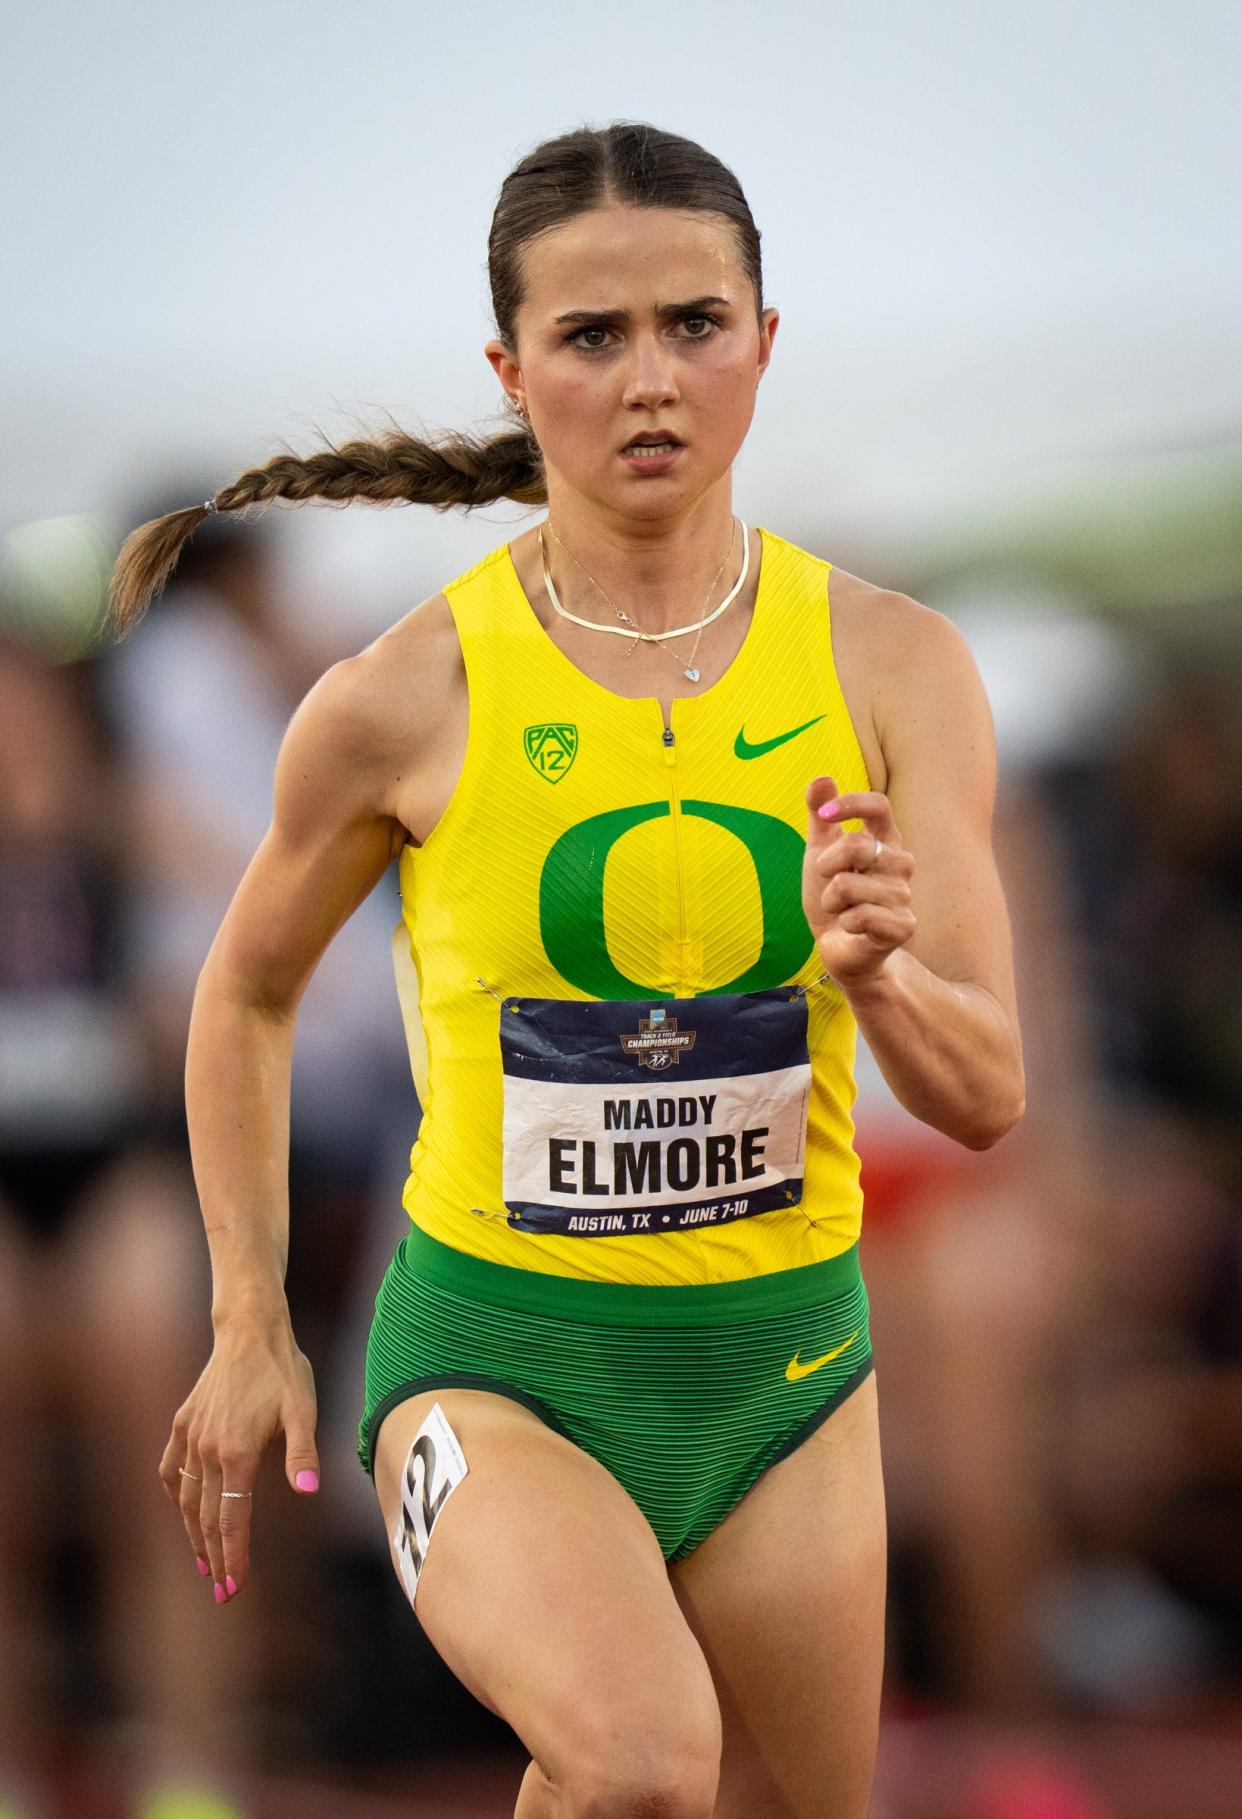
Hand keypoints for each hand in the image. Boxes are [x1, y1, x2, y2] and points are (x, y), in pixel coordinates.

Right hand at [158, 1314, 318, 1604]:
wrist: (250, 1330)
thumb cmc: (283, 1370)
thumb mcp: (303, 1408)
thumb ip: (303, 1452)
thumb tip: (309, 1492)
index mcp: (237, 1452)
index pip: (232, 1519)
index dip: (234, 1557)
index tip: (234, 1589)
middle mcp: (207, 1450)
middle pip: (207, 1517)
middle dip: (215, 1558)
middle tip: (222, 1593)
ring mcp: (190, 1436)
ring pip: (185, 1499)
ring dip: (193, 1535)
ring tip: (204, 1564)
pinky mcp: (182, 1423)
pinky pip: (170, 1469)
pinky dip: (174, 1495)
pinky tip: (182, 1510)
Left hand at [802, 774, 916, 987]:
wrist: (840, 949)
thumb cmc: (833, 899)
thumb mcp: (819, 854)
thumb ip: (820, 817)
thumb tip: (822, 778)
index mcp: (884, 841)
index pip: (880, 806)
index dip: (852, 803)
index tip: (825, 813)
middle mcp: (900, 864)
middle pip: (856, 846)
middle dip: (825, 866)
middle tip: (826, 884)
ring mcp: (904, 896)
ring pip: (848, 886)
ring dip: (830, 901)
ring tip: (840, 911)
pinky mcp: (904, 927)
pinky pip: (859, 916)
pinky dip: (843, 923)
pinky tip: (852, 929)